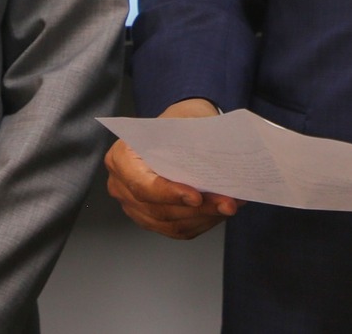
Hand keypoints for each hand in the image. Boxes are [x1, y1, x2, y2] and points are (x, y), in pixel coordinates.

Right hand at [103, 97, 240, 238]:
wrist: (176, 131)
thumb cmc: (177, 124)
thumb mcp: (181, 123)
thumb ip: (189, 144)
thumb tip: (214, 163)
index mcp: (121, 158)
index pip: (142, 185)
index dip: (169, 194)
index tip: (197, 197)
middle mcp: (121, 186)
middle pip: (159, 209)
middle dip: (198, 209)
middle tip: (227, 203)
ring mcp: (133, 207)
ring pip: (170, 223)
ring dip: (204, 217)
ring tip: (230, 205)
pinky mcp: (150, 219)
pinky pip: (176, 229)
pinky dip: (201, 222)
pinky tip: (220, 212)